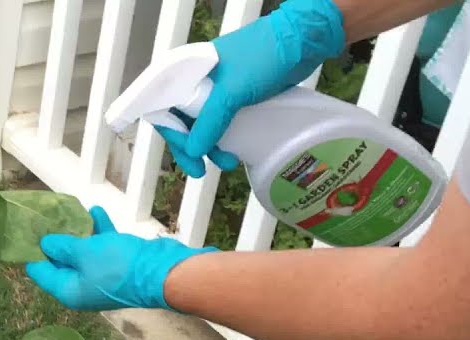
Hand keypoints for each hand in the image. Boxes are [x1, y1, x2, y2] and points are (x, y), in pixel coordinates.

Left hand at [25, 207, 215, 311]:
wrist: (163, 273)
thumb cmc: (118, 265)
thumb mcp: (84, 252)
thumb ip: (62, 246)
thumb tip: (45, 244)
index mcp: (68, 291)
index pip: (40, 272)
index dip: (32, 251)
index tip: (26, 230)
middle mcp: (82, 287)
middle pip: (60, 262)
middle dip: (55, 239)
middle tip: (45, 215)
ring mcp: (101, 277)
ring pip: (83, 252)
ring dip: (78, 232)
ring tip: (70, 210)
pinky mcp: (118, 266)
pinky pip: (102, 247)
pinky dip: (98, 232)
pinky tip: (96, 212)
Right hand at [165, 0, 344, 177]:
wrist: (303, 40)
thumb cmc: (263, 57)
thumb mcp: (232, 91)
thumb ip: (210, 122)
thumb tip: (193, 151)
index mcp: (188, 72)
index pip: (166, 108)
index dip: (173, 134)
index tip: (188, 155)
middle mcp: (199, 81)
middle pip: (183, 120)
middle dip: (192, 147)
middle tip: (200, 170)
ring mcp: (219, 88)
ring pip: (205, 124)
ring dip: (212, 146)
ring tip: (229, 162)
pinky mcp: (238, 95)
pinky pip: (223, 121)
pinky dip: (226, 138)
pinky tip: (235, 151)